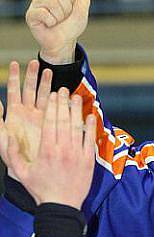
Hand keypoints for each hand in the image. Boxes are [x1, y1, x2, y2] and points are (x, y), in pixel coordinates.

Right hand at [0, 88, 95, 209]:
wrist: (61, 205)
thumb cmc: (40, 189)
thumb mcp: (20, 172)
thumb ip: (12, 153)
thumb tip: (7, 134)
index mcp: (46, 150)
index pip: (49, 122)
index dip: (52, 106)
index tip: (52, 94)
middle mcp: (62, 149)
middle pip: (63, 120)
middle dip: (63, 103)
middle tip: (64, 90)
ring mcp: (76, 154)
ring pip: (77, 127)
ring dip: (77, 110)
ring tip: (76, 97)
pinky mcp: (88, 161)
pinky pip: (90, 140)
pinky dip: (90, 127)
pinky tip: (90, 116)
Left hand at [3, 60, 51, 177]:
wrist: (36, 173)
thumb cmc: (18, 160)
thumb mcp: (4, 144)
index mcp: (15, 116)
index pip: (14, 92)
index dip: (14, 77)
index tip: (15, 64)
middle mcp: (29, 114)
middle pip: (30, 90)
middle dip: (32, 75)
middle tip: (36, 62)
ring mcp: (43, 118)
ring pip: (45, 96)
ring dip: (47, 84)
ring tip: (50, 71)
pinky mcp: (56, 125)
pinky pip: (58, 109)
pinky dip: (61, 100)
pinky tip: (65, 91)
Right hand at [25, 0, 90, 64]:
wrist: (64, 42)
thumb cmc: (73, 24)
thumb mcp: (82, 1)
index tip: (71, 8)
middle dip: (67, 9)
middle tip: (63, 17)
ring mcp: (36, 2)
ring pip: (53, 3)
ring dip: (60, 17)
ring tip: (56, 22)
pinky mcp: (30, 14)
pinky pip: (44, 13)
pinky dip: (51, 22)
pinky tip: (48, 25)